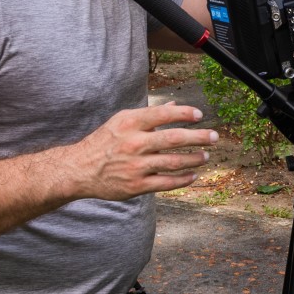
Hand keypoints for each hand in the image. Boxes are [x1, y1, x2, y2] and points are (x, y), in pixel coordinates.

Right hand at [71, 104, 217, 200]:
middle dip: (199, 137)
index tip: (200, 115)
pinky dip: (183, 179)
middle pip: (174, 139)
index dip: (184, 113)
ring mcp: (136, 166)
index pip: (163, 114)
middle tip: (214, 137)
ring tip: (205, 156)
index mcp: (130, 124)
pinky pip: (166, 183)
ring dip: (194, 159)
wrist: (79, 169)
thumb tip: (175, 107)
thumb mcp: (121, 122)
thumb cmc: (104, 143)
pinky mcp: (136, 186)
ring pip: (174, 162)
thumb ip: (149, 116)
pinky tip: (193, 175)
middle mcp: (134, 143)